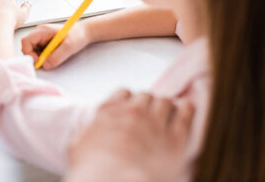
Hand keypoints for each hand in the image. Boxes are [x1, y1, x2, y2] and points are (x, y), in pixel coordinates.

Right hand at [20, 22, 89, 69]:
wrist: (84, 32)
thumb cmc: (78, 35)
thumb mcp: (69, 47)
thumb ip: (57, 56)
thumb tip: (45, 65)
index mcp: (43, 30)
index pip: (26, 41)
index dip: (29, 53)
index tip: (38, 61)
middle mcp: (39, 33)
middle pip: (27, 47)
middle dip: (34, 57)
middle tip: (45, 62)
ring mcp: (41, 38)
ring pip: (32, 51)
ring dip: (39, 58)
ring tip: (52, 58)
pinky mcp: (44, 43)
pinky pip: (38, 53)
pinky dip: (43, 58)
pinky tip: (52, 57)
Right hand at [67, 90, 194, 181]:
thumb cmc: (92, 170)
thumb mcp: (77, 145)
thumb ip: (87, 130)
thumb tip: (92, 128)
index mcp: (109, 113)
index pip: (123, 93)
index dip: (129, 100)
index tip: (132, 107)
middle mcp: (132, 113)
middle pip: (146, 96)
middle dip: (148, 104)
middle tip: (151, 115)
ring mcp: (154, 124)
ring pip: (165, 102)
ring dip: (166, 106)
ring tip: (170, 113)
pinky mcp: (174, 140)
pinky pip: (186, 115)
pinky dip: (187, 109)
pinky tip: (187, 107)